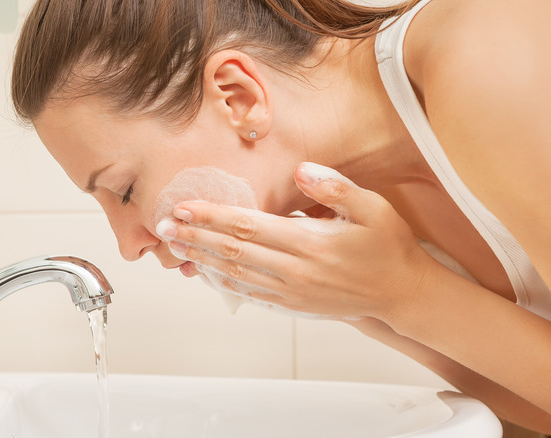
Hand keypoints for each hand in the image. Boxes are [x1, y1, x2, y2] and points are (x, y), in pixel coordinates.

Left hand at [162, 162, 436, 320]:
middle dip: (194, 237)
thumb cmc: (387, 247)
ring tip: (174, 247)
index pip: (247, 226)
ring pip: (234, 274)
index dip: (211, 217)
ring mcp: (291, 291)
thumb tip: (300, 171)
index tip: (183, 208)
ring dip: (201, 259)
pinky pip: (248, 292)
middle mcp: (294, 270)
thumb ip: (335, 188)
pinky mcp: (292, 304)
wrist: (401, 294)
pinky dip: (222, 281)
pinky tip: (205, 272)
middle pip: (232, 251)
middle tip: (163, 227)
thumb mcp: (373, 209)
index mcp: (309, 243)